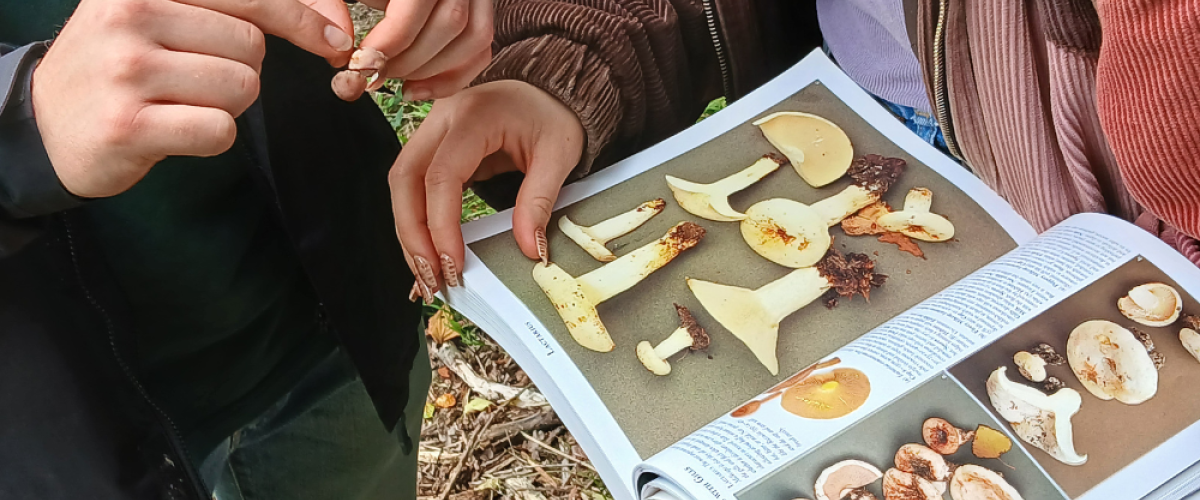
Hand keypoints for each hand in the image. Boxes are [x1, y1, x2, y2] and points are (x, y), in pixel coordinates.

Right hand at [32, 0, 354, 198]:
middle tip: (193, 81)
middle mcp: (131, 14)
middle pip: (251, 47)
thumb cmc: (122, 65)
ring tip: (178, 103)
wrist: (44, 122)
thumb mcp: (156, 13)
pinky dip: (211, 138)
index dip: (303, 21)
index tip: (336, 41)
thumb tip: (324, 20)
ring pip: (241, 88)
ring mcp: (127, 69)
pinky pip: (220, 130)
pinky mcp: (129, 124)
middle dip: (242, 71)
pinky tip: (173, 131)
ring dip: (225, 105)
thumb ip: (223, 6)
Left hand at [334, 0, 492, 100]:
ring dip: (431, 71)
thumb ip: (323, 3)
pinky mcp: (478, 9)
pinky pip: (481, 48)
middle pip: (450, 22)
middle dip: (409, 59)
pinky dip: (452, 76)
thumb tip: (338, 44)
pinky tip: (416, 88)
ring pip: (472, 38)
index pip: (417, 2)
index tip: (363, 61)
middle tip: (373, 73)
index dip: (392, 39)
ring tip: (394, 80)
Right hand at [389, 80, 583, 299]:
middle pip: (404, 180)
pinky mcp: (433, 146)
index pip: (441, 176)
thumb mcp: (558, 156)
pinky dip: (417, 222)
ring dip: (410, 233)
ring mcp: (432, 131)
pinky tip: (426, 254)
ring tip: (428, 276)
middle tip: (432, 278)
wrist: (549, 87)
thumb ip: (539, 201)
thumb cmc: (554, 115)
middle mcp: (442, 119)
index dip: (441, 226)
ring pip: (402, 186)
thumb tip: (529, 250)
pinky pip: (414, 187)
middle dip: (413, 235)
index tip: (454, 265)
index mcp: (473, 116)